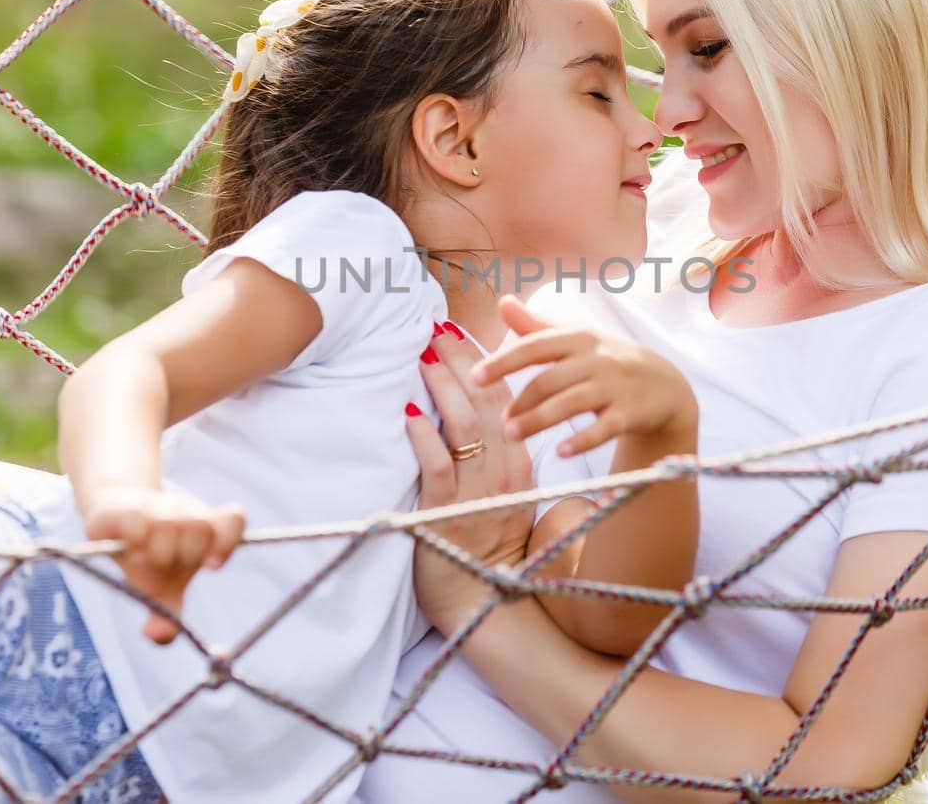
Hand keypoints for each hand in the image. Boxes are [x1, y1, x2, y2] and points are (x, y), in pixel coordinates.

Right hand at [82, 486, 245, 645]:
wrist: (111, 520)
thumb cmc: (148, 556)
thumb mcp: (160, 589)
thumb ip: (167, 614)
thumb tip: (160, 638)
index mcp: (205, 529)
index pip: (233, 519)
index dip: (227, 542)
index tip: (211, 567)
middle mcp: (186, 512)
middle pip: (201, 525)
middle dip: (186, 553)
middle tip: (167, 565)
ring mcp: (158, 506)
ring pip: (171, 523)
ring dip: (159, 550)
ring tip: (144, 558)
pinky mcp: (126, 506)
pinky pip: (138, 520)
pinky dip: (136, 538)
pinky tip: (129, 547)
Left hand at [403, 319, 536, 634]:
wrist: (481, 599)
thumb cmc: (484, 538)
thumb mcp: (501, 486)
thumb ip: (493, 445)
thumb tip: (473, 403)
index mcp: (519, 460)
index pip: (505, 397)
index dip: (482, 360)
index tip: (459, 329)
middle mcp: (504, 470)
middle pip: (485, 401)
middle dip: (460, 360)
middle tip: (435, 327)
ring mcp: (478, 491)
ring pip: (465, 426)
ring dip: (442, 386)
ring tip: (422, 356)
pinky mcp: (448, 513)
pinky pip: (438, 466)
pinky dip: (423, 436)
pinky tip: (408, 411)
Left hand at [470, 294, 698, 459]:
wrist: (667, 385)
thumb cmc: (609, 361)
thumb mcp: (577, 340)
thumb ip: (536, 326)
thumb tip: (501, 301)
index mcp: (578, 338)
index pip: (535, 346)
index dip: (504, 361)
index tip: (474, 377)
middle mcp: (596, 358)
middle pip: (550, 379)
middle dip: (521, 401)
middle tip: (498, 423)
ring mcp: (615, 385)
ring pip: (572, 402)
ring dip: (540, 420)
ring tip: (512, 434)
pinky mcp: (632, 412)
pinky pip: (605, 427)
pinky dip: (583, 441)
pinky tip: (561, 453)